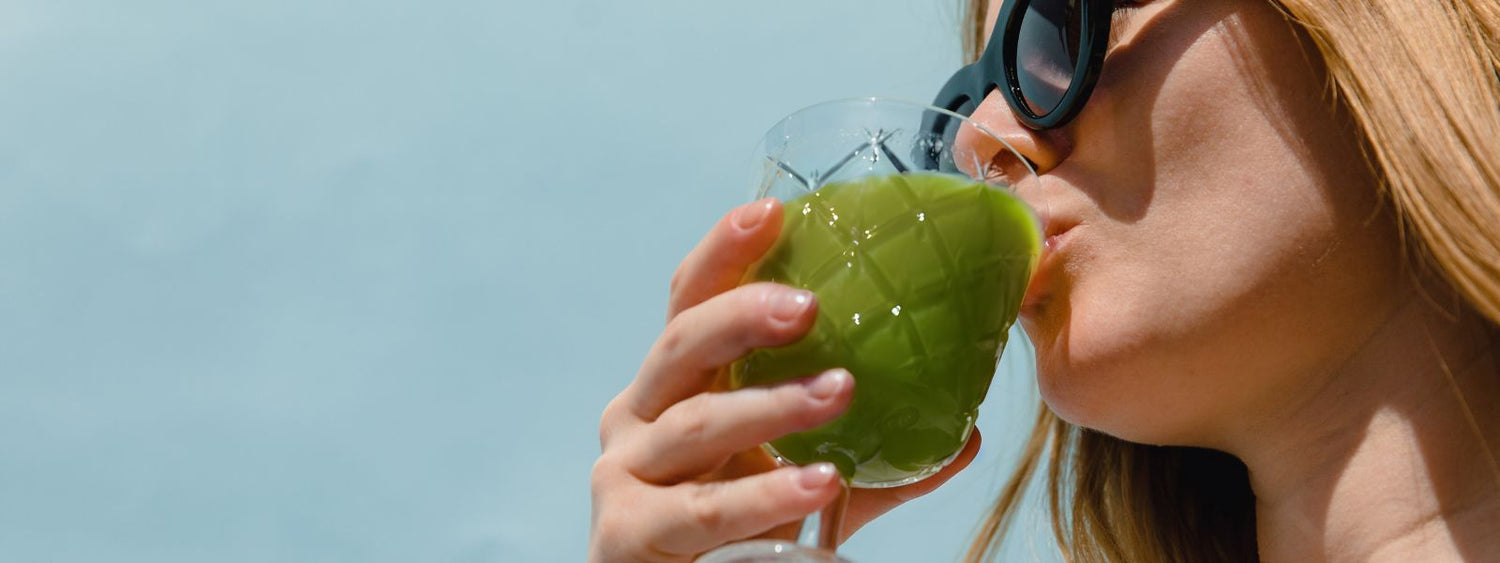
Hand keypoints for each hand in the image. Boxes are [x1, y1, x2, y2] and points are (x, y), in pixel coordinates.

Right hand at [589, 198, 981, 561]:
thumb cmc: (734, 535)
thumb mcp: (803, 484)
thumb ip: (875, 461)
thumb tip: (967, 435)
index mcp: (673, 386)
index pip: (690, 302)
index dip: (725, 253)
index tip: (772, 212)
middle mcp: (637, 416)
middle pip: (681, 344)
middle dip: (742, 315)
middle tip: (809, 305)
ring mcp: (625, 473)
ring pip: (698, 424)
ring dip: (772, 405)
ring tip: (841, 391)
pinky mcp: (627, 532)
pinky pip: (704, 507)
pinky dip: (764, 493)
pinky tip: (821, 481)